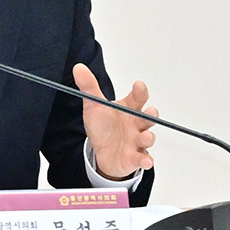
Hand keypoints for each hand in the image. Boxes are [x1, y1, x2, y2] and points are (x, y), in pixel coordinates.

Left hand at [74, 65, 156, 181]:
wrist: (102, 152)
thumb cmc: (104, 127)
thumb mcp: (94, 107)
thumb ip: (89, 88)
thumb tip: (78, 68)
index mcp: (129, 109)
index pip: (138, 97)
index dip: (140, 91)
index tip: (138, 85)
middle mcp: (137, 124)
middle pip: (148, 117)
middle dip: (150, 114)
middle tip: (149, 112)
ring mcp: (138, 140)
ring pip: (148, 137)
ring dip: (148, 137)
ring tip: (144, 137)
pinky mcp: (135, 157)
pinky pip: (143, 159)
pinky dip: (146, 160)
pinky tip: (146, 162)